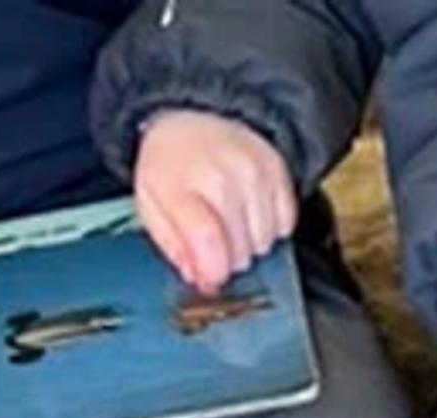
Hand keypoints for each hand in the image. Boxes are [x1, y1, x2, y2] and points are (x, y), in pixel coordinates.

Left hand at [133, 109, 299, 293]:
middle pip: (240, 250)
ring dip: (249, 244)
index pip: (206, 239)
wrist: (197, 118)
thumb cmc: (173, 166)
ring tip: (230, 221)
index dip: (212, 270)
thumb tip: (200, 278)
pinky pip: (285, 226)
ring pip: (264, 243)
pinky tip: (250, 213)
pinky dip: (269, 229)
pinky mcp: (278, 174)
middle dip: (226, 257)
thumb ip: (173, 246)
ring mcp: (254, 174)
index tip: (210, 280)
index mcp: (180, 184)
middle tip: (212, 240)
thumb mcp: (151, 204)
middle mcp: (221, 176)